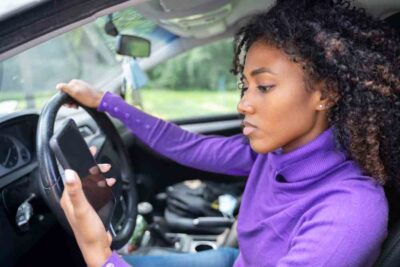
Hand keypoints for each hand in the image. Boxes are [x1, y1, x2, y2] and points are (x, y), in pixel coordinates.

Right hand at [56, 79, 103, 108]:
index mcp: (74, 82)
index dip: (64, 98)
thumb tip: (57, 86)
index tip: (68, 104)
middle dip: (68, 101)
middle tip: (73, 106)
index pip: (63, 90)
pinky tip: (78, 106)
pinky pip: (77, 98)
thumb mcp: (75, 93)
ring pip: (72, 96)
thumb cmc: (89, 98)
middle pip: (67, 93)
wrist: (101, 101)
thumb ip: (66, 88)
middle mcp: (77, 84)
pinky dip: (76, 102)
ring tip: (76, 107)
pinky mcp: (85, 93)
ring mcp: (81, 88)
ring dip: (72, 102)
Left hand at [60, 147, 114, 266]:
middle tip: (104, 165)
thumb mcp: (82, 208)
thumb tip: (68, 172)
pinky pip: (96, 191)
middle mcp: (74, 199)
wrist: (97, 246)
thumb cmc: (88, 230)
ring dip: (100, 176)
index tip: (88, 151)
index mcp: (68, 197)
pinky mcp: (91, 207)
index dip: (80, 161)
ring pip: (91, 183)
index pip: (72, 174)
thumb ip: (75, 190)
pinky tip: (110, 185)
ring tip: (109, 173)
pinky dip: (103, 185)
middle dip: (94, 168)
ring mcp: (83, 203)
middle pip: (83, 177)